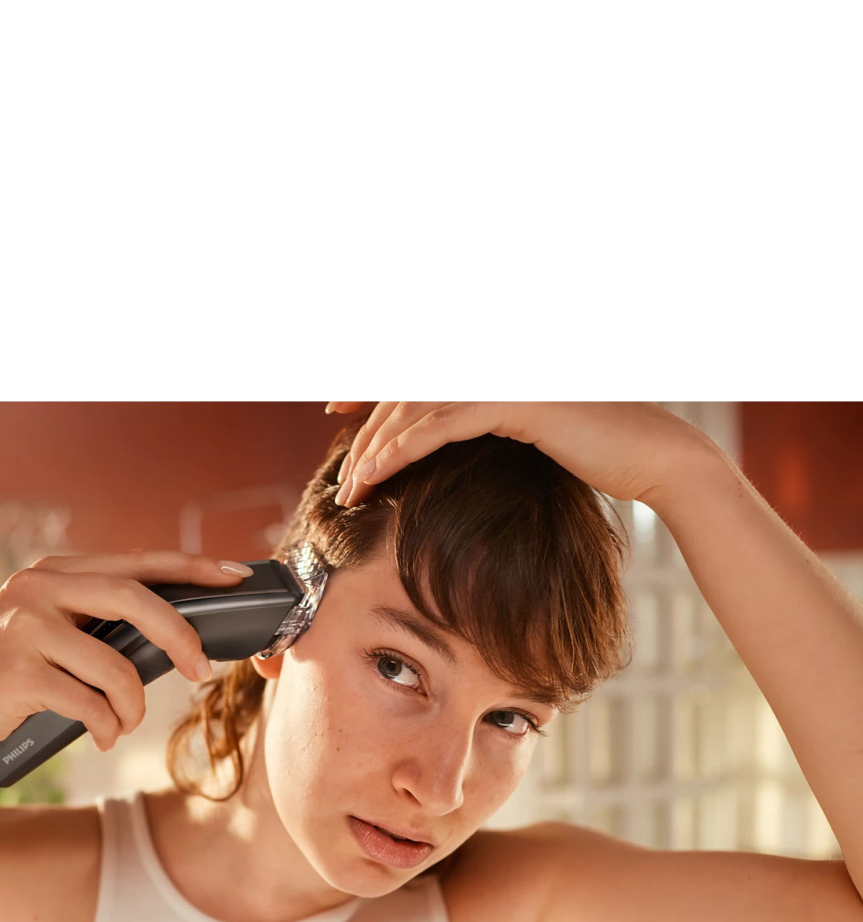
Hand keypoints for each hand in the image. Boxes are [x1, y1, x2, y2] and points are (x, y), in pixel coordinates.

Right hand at [0, 550, 253, 755]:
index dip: (192, 568)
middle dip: (181, 638)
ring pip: (118, 666)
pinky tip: (98, 738)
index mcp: (55, 572)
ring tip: (121, 722)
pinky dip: (106, 729)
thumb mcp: (45, 630)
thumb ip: (95, 622)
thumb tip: (174, 641)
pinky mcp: (18, 672)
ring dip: (132, 706)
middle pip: (137, 600)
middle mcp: (40, 588)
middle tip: (201, 671)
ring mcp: (25, 627)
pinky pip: (90, 704)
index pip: (138, 562)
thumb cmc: (1, 675)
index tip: (235, 579)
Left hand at [326, 401, 727, 508]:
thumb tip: (454, 439)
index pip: (417, 375)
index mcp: (496, 369)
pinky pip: (440, 425)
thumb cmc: (601, 452)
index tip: (335, 409)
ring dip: (374, 451)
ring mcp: (502, 378)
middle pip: (407, 394)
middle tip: (341, 479)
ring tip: (350, 488)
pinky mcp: (511, 402)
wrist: (654, 457)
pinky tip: (376, 473)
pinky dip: (402, 450)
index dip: (371, 389)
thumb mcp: (535, 436)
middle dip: (364, 436)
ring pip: (417, 410)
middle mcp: (494, 364)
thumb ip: (493, 425)